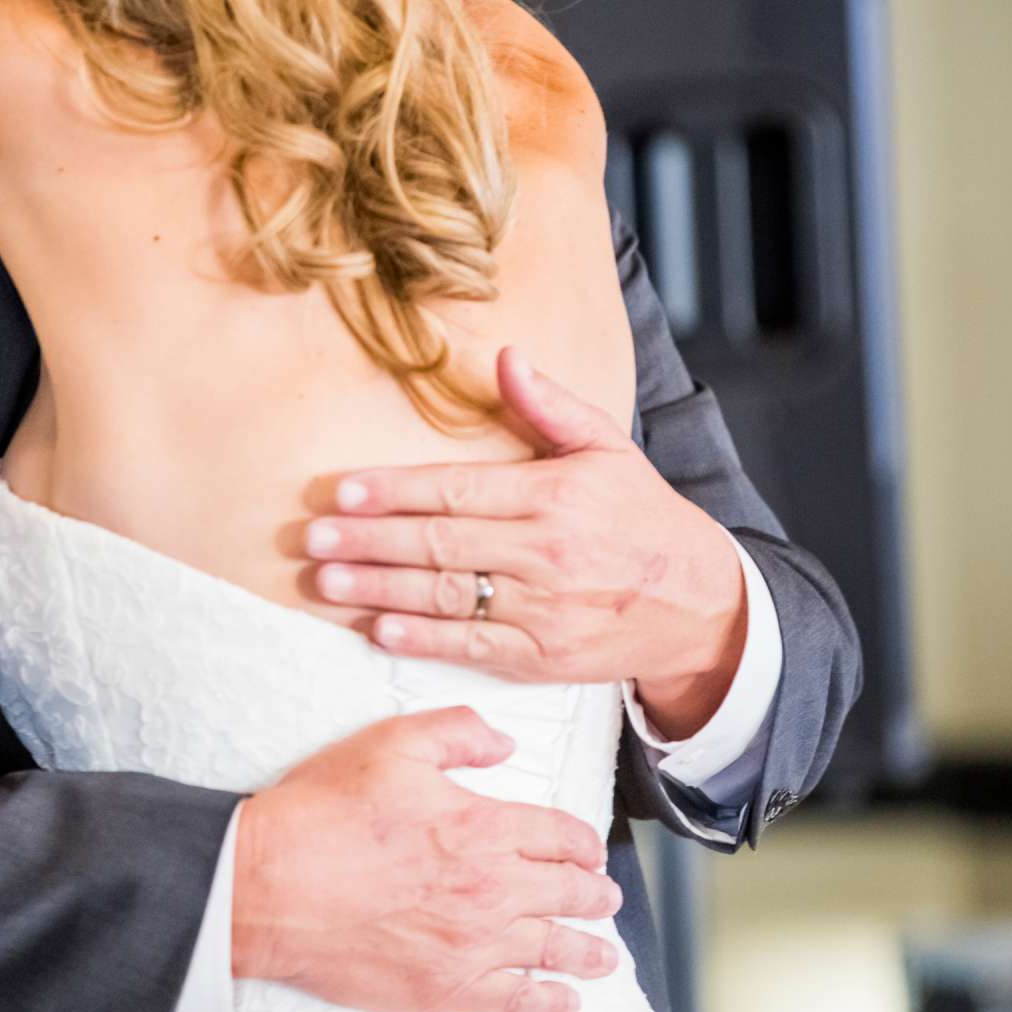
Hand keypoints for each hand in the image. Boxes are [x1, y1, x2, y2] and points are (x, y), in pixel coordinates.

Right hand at [232, 706, 622, 1011]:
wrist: (271, 885)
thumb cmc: (324, 814)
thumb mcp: (392, 744)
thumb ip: (457, 734)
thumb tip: (503, 743)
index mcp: (483, 827)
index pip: (559, 836)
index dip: (580, 843)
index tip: (587, 851)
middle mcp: (492, 888)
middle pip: (567, 893)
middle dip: (593, 894)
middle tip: (604, 897)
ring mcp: (473, 944)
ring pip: (553, 949)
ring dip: (587, 951)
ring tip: (604, 955)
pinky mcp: (446, 988)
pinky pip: (517, 1000)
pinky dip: (549, 1001)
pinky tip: (562, 1000)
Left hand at [307, 346, 746, 739]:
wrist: (699, 603)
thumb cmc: (640, 516)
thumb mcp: (608, 448)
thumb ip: (550, 406)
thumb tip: (505, 356)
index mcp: (554, 497)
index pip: (457, 489)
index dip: (394, 491)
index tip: (341, 491)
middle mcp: (545, 553)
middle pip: (440, 545)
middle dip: (370, 541)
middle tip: (312, 539)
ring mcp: (543, 610)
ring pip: (446, 597)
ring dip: (379, 591)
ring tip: (325, 583)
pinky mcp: (542, 656)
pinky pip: (472, 646)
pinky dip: (422, 640)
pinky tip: (378, 630)